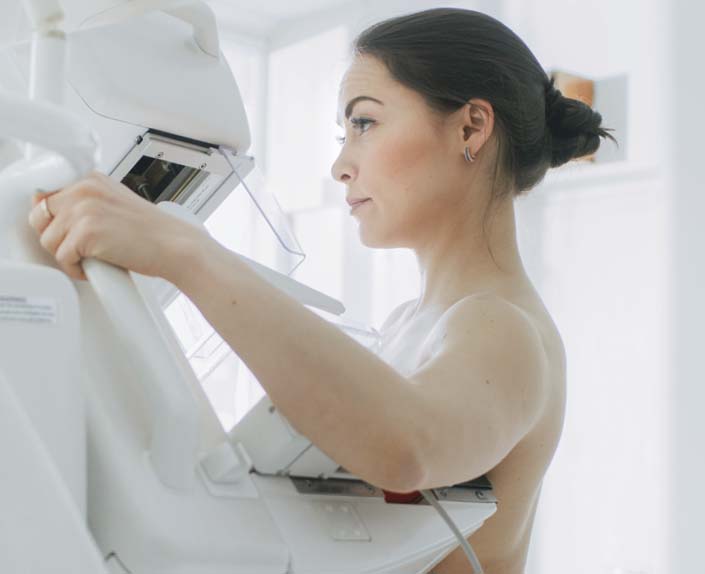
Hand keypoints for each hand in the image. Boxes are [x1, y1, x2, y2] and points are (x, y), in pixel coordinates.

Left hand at [28, 171, 209, 282]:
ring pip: (48, 240)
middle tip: (79, 248)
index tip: (65, 232)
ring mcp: (84, 209)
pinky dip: (77, 269)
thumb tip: (53, 214)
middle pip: (40, 217)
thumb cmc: (152, 233)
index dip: (52, 219)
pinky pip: (62, 258)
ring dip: (68, 255)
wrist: (176, 247)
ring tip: (92, 258)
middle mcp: (84, 189)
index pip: (46, 195)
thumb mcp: (114, 205)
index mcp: (91, 179)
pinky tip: (97, 266)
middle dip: (56, 237)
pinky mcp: (86, 232)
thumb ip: (86, 204)